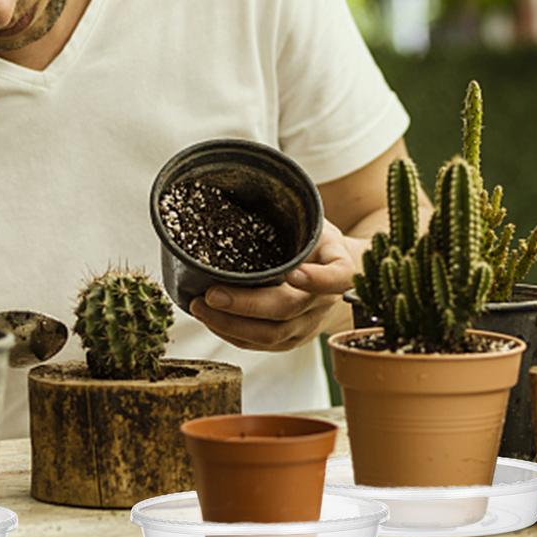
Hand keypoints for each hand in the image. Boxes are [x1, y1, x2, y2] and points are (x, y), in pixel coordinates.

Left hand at [188, 219, 355, 351]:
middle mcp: (325, 300)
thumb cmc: (311, 236)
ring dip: (231, 325)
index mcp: (337, 266)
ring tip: (199, 307)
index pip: (337, 276)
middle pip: (288, 309)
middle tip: (210, 295)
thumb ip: (289, 214)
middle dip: (245, 305)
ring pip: (271, 335)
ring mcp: (309, 323)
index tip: (293, 272)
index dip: (317, 279)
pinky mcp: (292, 338)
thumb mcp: (309, 218)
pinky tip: (210, 319)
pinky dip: (232, 335)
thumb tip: (236, 192)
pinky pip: (262, 344)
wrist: (331, 266)